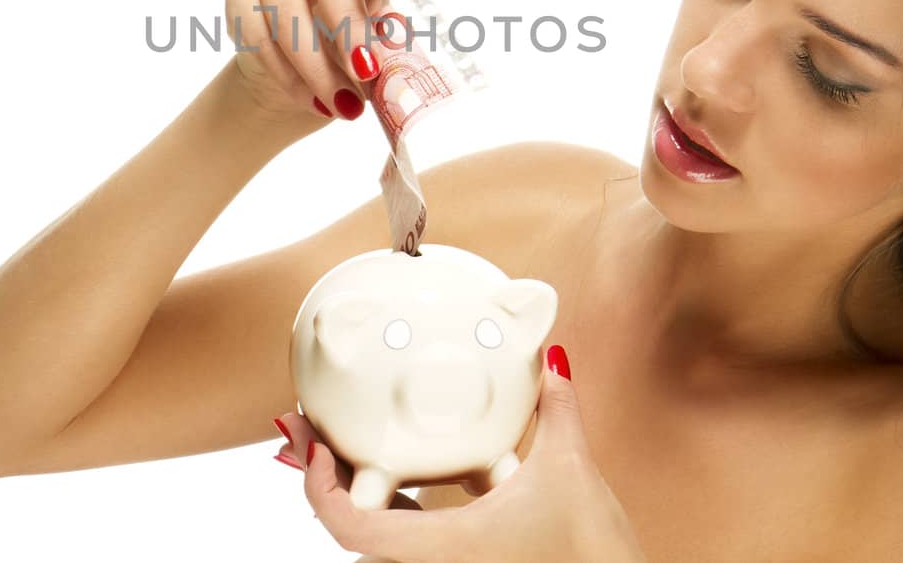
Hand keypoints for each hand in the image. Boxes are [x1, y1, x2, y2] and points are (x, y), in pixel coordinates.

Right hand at [224, 0, 397, 124]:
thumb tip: (386, 65)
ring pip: (286, 4)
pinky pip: (257, 31)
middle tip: (365, 71)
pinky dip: (286, 73)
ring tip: (341, 104)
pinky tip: (310, 98)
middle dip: (347, 23)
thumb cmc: (349, 50)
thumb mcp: (377, 47)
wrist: (299, 77)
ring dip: (315, 64)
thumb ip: (384, 49)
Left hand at [271, 346, 648, 562]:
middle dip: (326, 480)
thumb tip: (555, 359)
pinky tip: (407, 479)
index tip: (316, 444)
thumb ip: (558, 409)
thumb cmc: (591, 554)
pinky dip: (395, 509)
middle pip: (352, 529)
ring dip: (357, 495)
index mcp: (442, 546)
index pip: (347, 525)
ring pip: (380, 537)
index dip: (317, 484)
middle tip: (311, 435)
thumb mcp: (570, 470)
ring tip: (341, 450)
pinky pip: (411, 539)